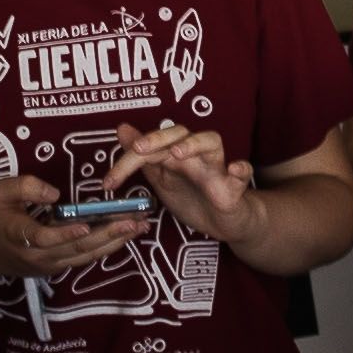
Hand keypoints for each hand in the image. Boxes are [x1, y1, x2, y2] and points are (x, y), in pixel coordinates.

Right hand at [0, 170, 123, 282]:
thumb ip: (25, 186)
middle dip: (108, 234)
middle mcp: (38, 255)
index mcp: (20, 235)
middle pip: (77, 248)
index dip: (65, 233)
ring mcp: (49, 265)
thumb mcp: (0, 191)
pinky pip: (84, 258)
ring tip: (139, 227)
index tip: (86, 225)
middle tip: (134, 221)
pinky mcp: (57, 267)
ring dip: (114, 242)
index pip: (45, 237)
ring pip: (85, 256)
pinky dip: (105, 247)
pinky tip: (124, 235)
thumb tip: (55, 193)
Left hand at [108, 119, 263, 246]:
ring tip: (178, 153)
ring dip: (194, 144)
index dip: (127, 160)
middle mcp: (195, 154)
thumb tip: (121, 129)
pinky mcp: (235, 187)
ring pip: (211, 141)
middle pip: (179, 133)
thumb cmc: (194, 197)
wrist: (224, 222)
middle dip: (158, 138)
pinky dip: (240, 168)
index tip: (108, 183)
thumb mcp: (162, 178)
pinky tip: (235, 169)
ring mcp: (216, 168)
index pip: (150, 145)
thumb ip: (143, 156)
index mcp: (175, 154)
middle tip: (139, 150)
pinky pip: (243, 171)